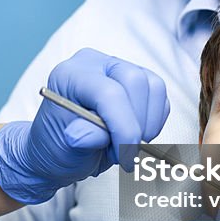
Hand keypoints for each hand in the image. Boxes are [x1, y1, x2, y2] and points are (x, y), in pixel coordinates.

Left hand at [0, 48, 168, 203]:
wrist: (62, 149)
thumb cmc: (58, 145)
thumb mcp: (63, 148)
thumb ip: (81, 139)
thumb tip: (91, 136)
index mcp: (70, 75)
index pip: (108, 92)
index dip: (124, 126)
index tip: (126, 155)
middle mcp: (95, 65)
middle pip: (134, 81)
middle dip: (135, 124)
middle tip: (122, 154)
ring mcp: (118, 70)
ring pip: (153, 88)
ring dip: (146, 125)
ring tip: (122, 146)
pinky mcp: (138, 84)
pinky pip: (161, 99)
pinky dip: (153, 124)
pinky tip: (131, 137)